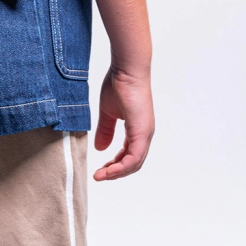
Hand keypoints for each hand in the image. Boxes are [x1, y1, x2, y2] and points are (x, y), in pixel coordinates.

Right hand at [93, 66, 153, 180]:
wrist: (127, 69)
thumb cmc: (119, 84)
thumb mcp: (108, 111)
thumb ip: (105, 130)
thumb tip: (100, 148)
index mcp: (137, 129)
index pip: (129, 154)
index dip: (115, 164)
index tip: (101, 169)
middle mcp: (144, 134)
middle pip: (133, 163)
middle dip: (115, 172)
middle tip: (100, 176)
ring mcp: (145, 134)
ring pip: (134, 164)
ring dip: (117, 172)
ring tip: (101, 176)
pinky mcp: (142, 132)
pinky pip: (134, 158)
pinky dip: (121, 167)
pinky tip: (108, 170)